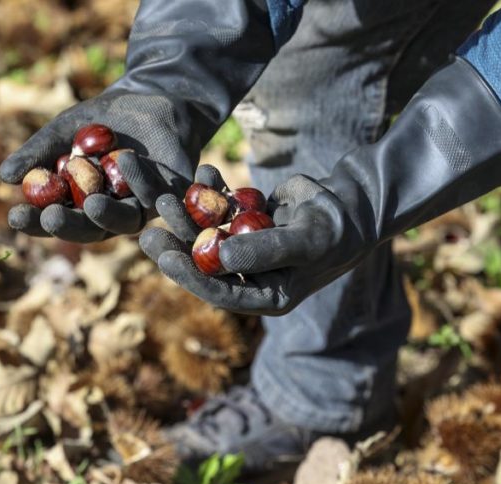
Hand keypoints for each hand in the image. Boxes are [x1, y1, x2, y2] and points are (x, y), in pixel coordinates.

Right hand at [0, 89, 195, 242]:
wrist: (149, 97)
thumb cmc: (101, 118)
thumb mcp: (64, 130)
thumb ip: (37, 153)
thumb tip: (4, 177)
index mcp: (81, 204)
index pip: (55, 220)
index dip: (35, 223)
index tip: (15, 216)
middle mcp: (110, 213)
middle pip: (89, 229)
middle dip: (69, 225)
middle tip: (49, 218)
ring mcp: (140, 207)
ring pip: (123, 221)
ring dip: (107, 214)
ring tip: (92, 203)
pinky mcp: (169, 195)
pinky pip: (154, 194)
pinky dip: (140, 178)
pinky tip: (124, 159)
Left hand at [139, 166, 369, 315]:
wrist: (352, 205)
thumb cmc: (336, 230)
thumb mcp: (306, 241)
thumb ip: (265, 250)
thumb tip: (220, 258)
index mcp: (265, 295)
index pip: (220, 292)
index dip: (190, 277)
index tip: (164, 259)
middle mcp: (250, 277)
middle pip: (205, 265)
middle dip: (177, 248)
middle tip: (147, 234)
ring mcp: (245, 249)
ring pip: (207, 234)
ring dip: (186, 216)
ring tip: (164, 198)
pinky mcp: (245, 223)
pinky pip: (221, 208)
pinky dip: (210, 190)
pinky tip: (199, 171)